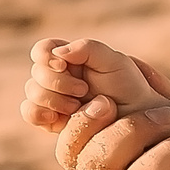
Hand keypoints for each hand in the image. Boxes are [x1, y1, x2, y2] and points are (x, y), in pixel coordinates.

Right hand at [20, 37, 169, 129]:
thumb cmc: (130, 88)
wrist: (138, 120)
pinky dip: (39, 113)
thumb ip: (88, 48)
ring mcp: (53, 101)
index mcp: (69, 59)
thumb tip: (58, 54)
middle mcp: (58, 78)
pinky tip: (58, 118)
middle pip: (36, 74)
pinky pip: (31, 114)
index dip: (47, 56)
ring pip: (33, 93)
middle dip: (57, 82)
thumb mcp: (115, 61)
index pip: (42, 51)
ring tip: (79, 106)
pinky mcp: (52, 122)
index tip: (64, 65)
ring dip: (54, 99)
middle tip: (83, 91)